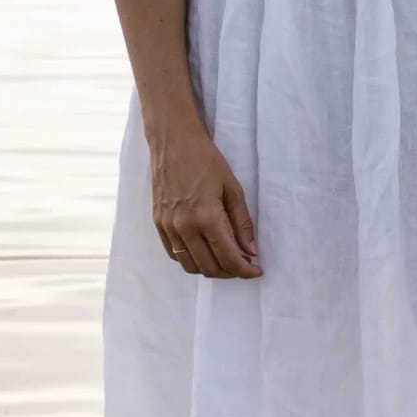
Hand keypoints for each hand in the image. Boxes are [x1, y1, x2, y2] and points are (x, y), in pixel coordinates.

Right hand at [149, 123, 260, 277]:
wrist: (174, 143)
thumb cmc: (206, 160)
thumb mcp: (232, 188)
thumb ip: (242, 223)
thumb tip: (251, 251)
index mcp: (206, 217)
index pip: (228, 257)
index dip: (245, 270)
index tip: (257, 271)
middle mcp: (184, 227)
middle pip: (210, 267)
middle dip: (231, 272)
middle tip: (245, 264)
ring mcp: (168, 227)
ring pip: (190, 266)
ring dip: (211, 269)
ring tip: (227, 260)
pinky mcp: (158, 224)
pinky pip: (175, 254)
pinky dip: (192, 260)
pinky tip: (205, 252)